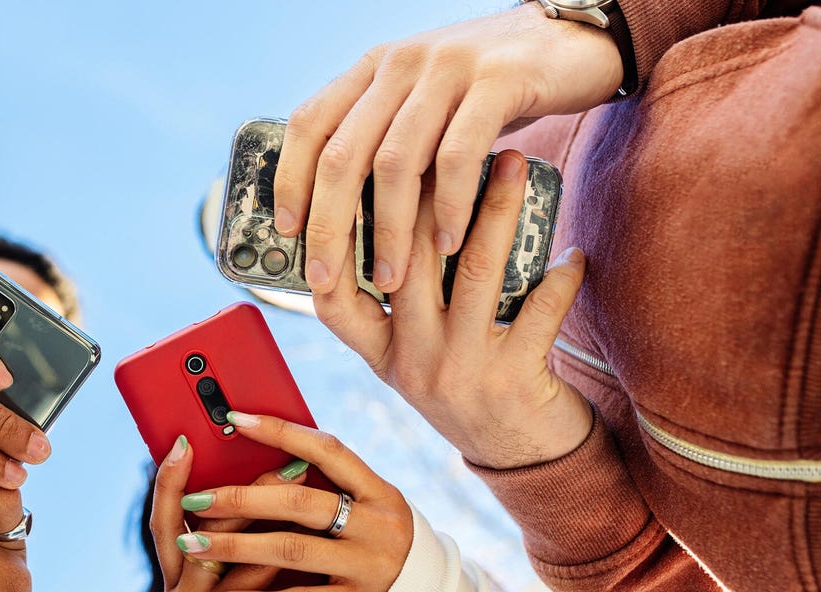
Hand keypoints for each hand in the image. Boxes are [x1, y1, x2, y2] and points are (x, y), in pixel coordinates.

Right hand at [150, 435, 307, 591]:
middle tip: (289, 465)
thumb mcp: (212, 562)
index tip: (184, 443)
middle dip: (249, 498)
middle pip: (210, 539)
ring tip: (314, 504)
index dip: (169, 481)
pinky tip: (325, 551)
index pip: (162, 519)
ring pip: (248, 572)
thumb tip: (254, 461)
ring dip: (284, 534)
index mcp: (173, 567)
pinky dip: (300, 576)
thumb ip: (226, 525)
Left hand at [171, 413, 411, 591]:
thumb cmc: (375, 537)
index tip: (237, 419)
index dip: (282, 432)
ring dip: (236, 545)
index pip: (327, 450)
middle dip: (241, 499)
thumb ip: (329, 483)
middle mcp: (376, 525)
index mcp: (378, 491)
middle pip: (300, 502)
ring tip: (194, 542)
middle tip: (197, 499)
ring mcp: (367, 565)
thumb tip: (267, 452)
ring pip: (291, 550)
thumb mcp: (368, 503)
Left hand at [274, 2, 620, 293]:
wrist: (576, 41)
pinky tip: (448, 243)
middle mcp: (402, 63)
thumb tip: (343, 211)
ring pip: (396, 162)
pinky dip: (448, 207)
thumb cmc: (495, 90)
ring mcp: (447, 68)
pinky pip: (458, 156)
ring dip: (389, 230)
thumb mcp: (429, 103)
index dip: (290, 179)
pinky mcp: (497, 81)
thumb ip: (390, 137)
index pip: (310, 123)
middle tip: (325, 276)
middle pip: (343, 152)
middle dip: (328, 224)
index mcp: (375, 67)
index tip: (286, 229)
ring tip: (391, 277)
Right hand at [314, 150, 591, 468]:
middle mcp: (411, 363)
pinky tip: (573, 252)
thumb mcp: (418, 358)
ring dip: (498, 209)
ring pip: (473, 272)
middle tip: (454, 133)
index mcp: (382, 356)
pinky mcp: (514, 380)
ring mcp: (460, 372)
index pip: (333, 297)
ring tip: (516, 162)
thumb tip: (403, 210)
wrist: (523, 461)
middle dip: (431, 189)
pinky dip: (560, 277)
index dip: (335, 240)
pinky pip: (540, 311)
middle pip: (408, 260)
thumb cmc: (470, 388)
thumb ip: (402, 306)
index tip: (355, 179)